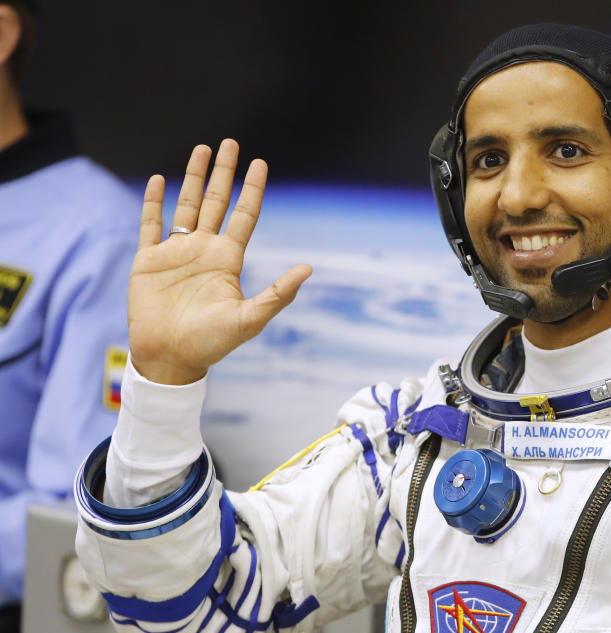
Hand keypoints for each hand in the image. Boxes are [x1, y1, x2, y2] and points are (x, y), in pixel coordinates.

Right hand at [129, 139, 311, 384]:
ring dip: (194, 177)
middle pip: (217, 201)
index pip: (244, 215)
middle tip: (231, 143)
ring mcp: (176, 252)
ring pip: (187, 204)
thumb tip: (309, 268)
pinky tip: (159, 179)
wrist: (170, 358)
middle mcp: (204, 249)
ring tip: (202, 149)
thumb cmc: (211, 343)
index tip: (261, 164)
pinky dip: (154, 201)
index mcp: (228, 259)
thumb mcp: (250, 319)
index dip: (252, 189)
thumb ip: (279, 294)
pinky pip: (151, 224)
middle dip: (224, 172)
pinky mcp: (148, 260)